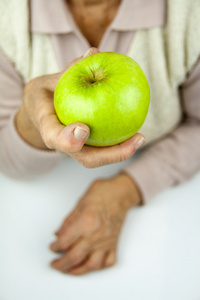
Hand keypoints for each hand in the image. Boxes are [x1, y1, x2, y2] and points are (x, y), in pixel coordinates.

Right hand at [16, 47, 144, 167]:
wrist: (41, 113)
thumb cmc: (44, 95)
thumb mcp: (50, 80)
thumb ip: (70, 70)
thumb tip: (93, 52)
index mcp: (47, 129)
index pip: (54, 138)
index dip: (68, 138)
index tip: (83, 128)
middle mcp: (63, 145)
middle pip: (85, 158)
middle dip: (110, 155)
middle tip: (135, 140)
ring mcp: (76, 150)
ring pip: (98, 158)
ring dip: (121, 152)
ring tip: (140, 138)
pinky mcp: (86, 149)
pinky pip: (104, 149)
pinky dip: (120, 143)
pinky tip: (137, 133)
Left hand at [50, 173, 140, 275]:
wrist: (121, 192)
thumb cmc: (103, 193)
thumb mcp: (79, 203)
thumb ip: (68, 221)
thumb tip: (59, 234)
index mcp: (85, 222)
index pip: (65, 241)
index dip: (55, 246)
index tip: (52, 247)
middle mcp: (96, 234)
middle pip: (75, 257)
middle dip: (61, 264)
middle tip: (55, 264)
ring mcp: (106, 241)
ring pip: (91, 265)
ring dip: (78, 271)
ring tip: (70, 270)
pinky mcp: (114, 243)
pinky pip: (108, 262)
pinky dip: (99, 267)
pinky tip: (91, 264)